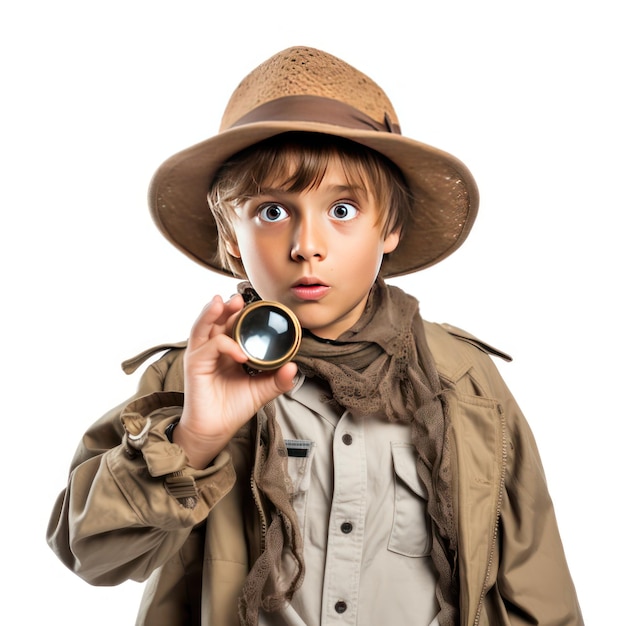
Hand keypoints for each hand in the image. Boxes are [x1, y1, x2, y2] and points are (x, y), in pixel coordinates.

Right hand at [174, 294, 296, 467]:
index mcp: (227, 351)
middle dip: (227, 306)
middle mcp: (212, 349)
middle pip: (216, 320)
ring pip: (204, 326)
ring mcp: (202, 356)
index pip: (232, 324)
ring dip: (213, 313)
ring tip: (225, 302)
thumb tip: (294, 367)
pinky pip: (209, 347)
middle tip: (239, 297)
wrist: (215, 430)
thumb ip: (278, 380)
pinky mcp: (195, 365)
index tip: (257, 304)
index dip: (241, 313)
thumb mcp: (261, 390)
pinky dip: (225, 345)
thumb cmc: (233, 408)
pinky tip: (240, 353)